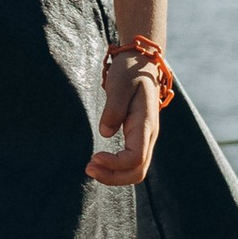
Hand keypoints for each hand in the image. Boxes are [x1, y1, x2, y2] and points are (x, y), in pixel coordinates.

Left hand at [86, 48, 162, 187]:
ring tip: (91, 167)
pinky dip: (116, 168)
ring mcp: (145, 137)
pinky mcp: (139, 137)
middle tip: (88, 168)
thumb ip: (113, 108)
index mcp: (146, 123)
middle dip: (113, 176)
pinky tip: (100, 162)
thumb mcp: (119, 83)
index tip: (94, 156)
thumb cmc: (130, 70)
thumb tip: (105, 132)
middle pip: (138, 171)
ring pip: (136, 170)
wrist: (142, 62)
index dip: (115, 163)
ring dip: (114, 174)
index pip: (135, 157)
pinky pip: (132, 162)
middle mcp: (149, 135)